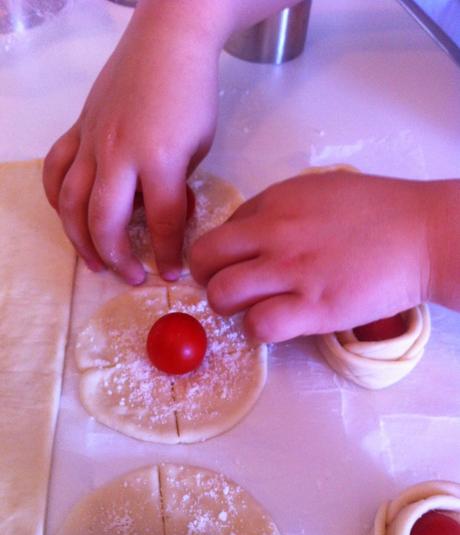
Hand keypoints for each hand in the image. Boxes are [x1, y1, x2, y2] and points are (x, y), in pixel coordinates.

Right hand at [43, 1, 222, 282]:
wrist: (167, 43)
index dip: (167, 255)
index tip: (172, 275)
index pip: (163, 222)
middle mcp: (118, 153)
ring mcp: (92, 141)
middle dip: (117, 258)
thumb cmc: (192, 95)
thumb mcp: (199, 146)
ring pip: (70, 201)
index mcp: (160, 159)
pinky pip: (56, 169)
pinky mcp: (78, 130)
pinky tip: (68, 216)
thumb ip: (178, 186)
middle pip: (105, 220)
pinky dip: (56, 198)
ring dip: (79, 239)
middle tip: (131, 277)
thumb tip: (161, 215)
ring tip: (94, 263)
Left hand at [190, 171, 431, 341]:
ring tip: (252, 307)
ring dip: (229, 307)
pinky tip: (277, 323)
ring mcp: (292, 271)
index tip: (242, 263)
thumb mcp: (318, 190)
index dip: (226, 252)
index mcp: (275, 201)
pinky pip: (259, 325)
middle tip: (230, 287)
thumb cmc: (377, 210)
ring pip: (222, 295)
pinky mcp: (313, 308)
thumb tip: (249, 233)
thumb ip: (279, 209)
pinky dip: (259, 329)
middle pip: (204, 260)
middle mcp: (274, 233)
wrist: (423, 233)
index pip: (220, 231)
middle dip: (208, 278)